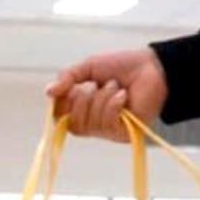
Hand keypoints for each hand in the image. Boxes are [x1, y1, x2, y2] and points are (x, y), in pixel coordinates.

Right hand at [45, 47, 169, 141]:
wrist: (151, 67)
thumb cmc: (122, 66)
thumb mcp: (88, 67)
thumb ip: (67, 78)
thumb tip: (48, 91)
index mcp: (83, 108)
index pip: (61, 119)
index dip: (61, 106)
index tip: (69, 89)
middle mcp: (93, 123)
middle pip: (73, 124)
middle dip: (82, 101)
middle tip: (94, 86)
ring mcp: (108, 130)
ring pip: (91, 123)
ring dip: (102, 99)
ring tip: (115, 86)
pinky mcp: (123, 133)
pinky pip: (107, 124)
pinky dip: (113, 105)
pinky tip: (123, 95)